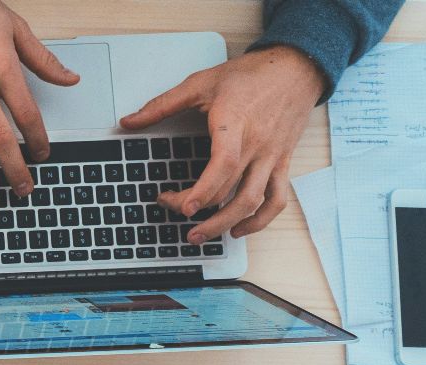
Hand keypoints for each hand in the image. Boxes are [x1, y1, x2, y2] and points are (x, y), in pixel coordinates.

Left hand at [120, 46, 326, 242]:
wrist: (296, 67)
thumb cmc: (251, 75)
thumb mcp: (201, 83)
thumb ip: (162, 105)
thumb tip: (128, 121)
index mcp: (235, 124)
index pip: (224, 165)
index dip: (204, 190)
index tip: (183, 207)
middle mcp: (257, 145)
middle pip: (231, 190)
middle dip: (200, 209)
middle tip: (173, 211)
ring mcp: (272, 157)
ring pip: (254, 201)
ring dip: (227, 224)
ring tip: (201, 235)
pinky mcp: (282, 162)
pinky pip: (277, 199)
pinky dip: (260, 220)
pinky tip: (238, 228)